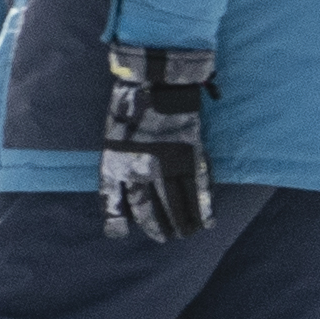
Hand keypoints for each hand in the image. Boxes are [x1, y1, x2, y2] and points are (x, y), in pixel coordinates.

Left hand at [101, 44, 215, 242]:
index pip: (115, 199)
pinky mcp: (190, 155)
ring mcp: (167, 163)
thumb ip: (115, 164)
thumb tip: (118, 186)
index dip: (117, 218)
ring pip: (176, 203)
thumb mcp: (112, 136)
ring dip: (182, 222)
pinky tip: (207, 222)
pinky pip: (198, 188)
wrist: (155, 80)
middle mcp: (141, 168)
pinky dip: (204, 207)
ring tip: (186, 234)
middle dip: (157, 226)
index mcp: (117, 161)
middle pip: (150, 208)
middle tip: (165, 238)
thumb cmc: (129, 105)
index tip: (119, 232)